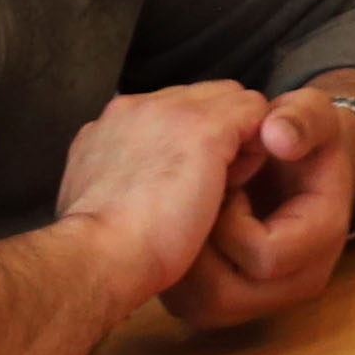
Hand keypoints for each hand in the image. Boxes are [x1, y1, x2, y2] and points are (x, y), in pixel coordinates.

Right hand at [44, 81, 274, 326]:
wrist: (102, 257)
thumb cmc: (104, 251)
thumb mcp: (99, 206)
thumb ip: (120, 181)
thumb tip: (137, 190)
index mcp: (108, 128)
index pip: (167, 110)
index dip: (188, 142)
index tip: (187, 184)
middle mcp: (135, 108)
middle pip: (200, 98)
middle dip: (216, 132)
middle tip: (210, 185)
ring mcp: (168, 111)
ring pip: (230, 99)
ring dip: (236, 138)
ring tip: (221, 187)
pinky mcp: (204, 128)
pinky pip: (253, 112)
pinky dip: (256, 146)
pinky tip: (238, 183)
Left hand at [164, 90, 354, 329]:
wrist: (297, 170)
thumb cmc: (302, 141)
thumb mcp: (312, 115)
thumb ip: (302, 119)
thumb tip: (276, 134)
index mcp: (321, 241)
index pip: (266, 255)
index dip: (234, 215)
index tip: (228, 176)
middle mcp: (291, 286)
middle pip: (224, 291)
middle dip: (200, 236)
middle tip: (202, 192)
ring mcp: (255, 302)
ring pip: (196, 301)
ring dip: (180, 248)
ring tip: (191, 206)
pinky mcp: (218, 305)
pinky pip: (181, 299)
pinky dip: (170, 258)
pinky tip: (180, 222)